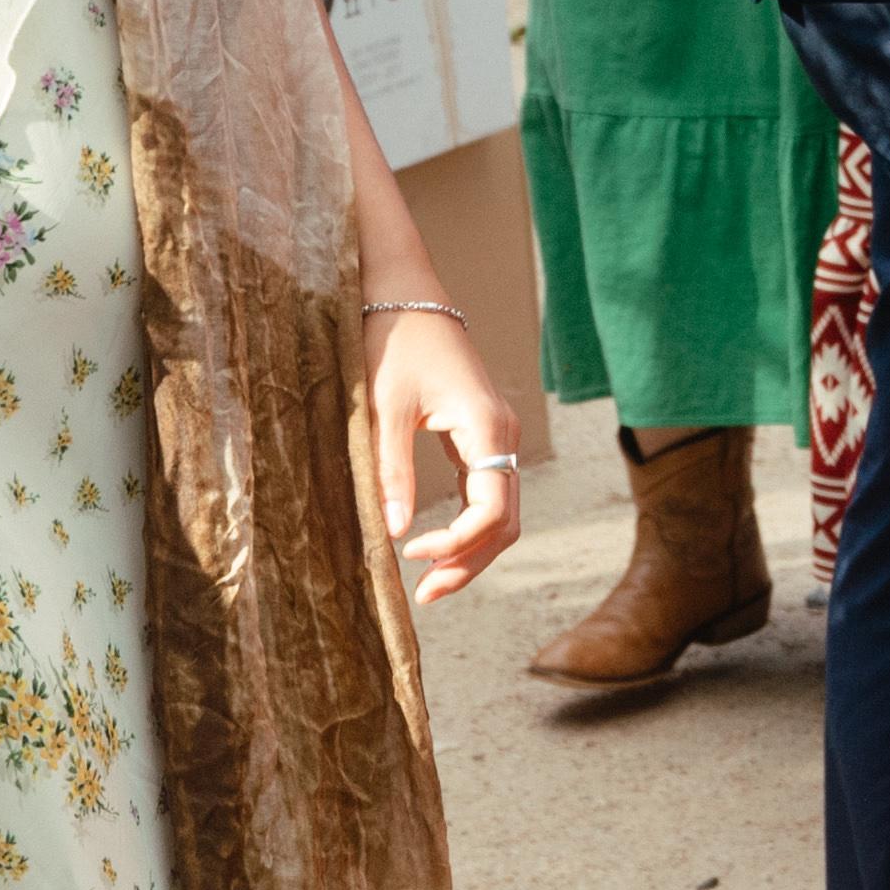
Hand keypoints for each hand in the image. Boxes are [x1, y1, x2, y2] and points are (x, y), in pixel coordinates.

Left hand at [369, 295, 524, 601]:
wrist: (406, 294)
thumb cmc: (393, 343)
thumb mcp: (384, 409)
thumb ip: (391, 472)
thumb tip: (396, 534)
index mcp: (487, 428)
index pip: (490, 512)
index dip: (456, 545)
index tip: (410, 555)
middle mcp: (504, 436)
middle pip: (505, 522)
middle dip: (470, 563)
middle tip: (424, 595)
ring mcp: (499, 437)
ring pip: (503, 514)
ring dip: (472, 552)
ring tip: (430, 584)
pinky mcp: (484, 437)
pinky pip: (490, 495)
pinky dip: (469, 528)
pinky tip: (437, 546)